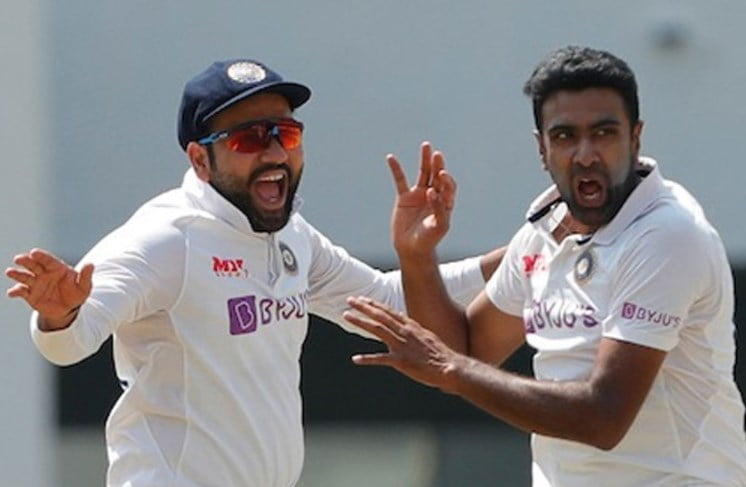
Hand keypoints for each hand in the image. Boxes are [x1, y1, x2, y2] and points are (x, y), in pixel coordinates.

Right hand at [6, 248, 93, 329]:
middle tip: (18, 259)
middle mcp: (44, 273)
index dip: (41, 256)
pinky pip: (21, 292)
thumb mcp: (84, 286)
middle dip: (26, 261)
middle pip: (34, 265)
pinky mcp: (30, 295)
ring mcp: (36, 283)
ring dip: (17, 274)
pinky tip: (12, 293)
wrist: (67, 309)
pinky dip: (15, 291)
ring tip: (10, 272)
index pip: (48, 260)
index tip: (34, 252)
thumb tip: (91, 264)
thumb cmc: (76, 294)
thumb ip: (85, 276)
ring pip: (25, 277)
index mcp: (57, 268)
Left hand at [344, 296, 462, 391]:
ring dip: (360, 322)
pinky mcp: (401, 361)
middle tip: (349, 300)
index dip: (374, 305)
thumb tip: (406, 328)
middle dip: (364, 307)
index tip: (363, 298)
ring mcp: (402, 346)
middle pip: (380, 316)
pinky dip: (367, 359)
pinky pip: (381, 359)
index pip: (389, 312)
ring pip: (377, 330)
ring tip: (346, 316)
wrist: (450, 367)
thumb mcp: (427, 337)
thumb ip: (413, 332)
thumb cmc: (440, 354)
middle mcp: (405, 332)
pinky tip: (355, 359)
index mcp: (411, 326)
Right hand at [388, 141, 455, 258]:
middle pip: (437, 175)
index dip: (446, 180)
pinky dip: (396, 169)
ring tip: (426, 145)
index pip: (448, 186)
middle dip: (438, 164)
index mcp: (445, 201)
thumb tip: (431, 191)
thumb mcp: (439, 226)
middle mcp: (434, 195)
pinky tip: (391, 158)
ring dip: (424, 160)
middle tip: (437, 154)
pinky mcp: (404, 197)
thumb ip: (439, 208)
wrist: (412, 249)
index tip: (441, 178)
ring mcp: (419, 195)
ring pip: (423, 173)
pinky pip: (400, 180)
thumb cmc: (429, 239)